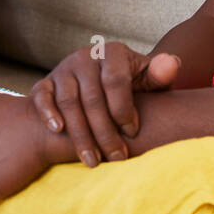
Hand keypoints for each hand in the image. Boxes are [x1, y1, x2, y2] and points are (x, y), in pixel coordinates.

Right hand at [30, 41, 179, 165]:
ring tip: (92, 160)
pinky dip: (47, 112)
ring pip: (69, 102)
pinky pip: (42, 95)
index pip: (115, 81)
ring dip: (80, 134)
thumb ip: (160, 74)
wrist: (101, 80)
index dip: (124, 109)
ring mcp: (64, 68)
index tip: (133, 132)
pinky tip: (58, 130)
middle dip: (105, 132)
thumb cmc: (131, 84)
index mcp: (113, 52)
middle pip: (92, 98)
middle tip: (116, 158)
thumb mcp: (149, 78)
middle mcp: (85, 57)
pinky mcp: (47, 81)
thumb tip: (172, 64)